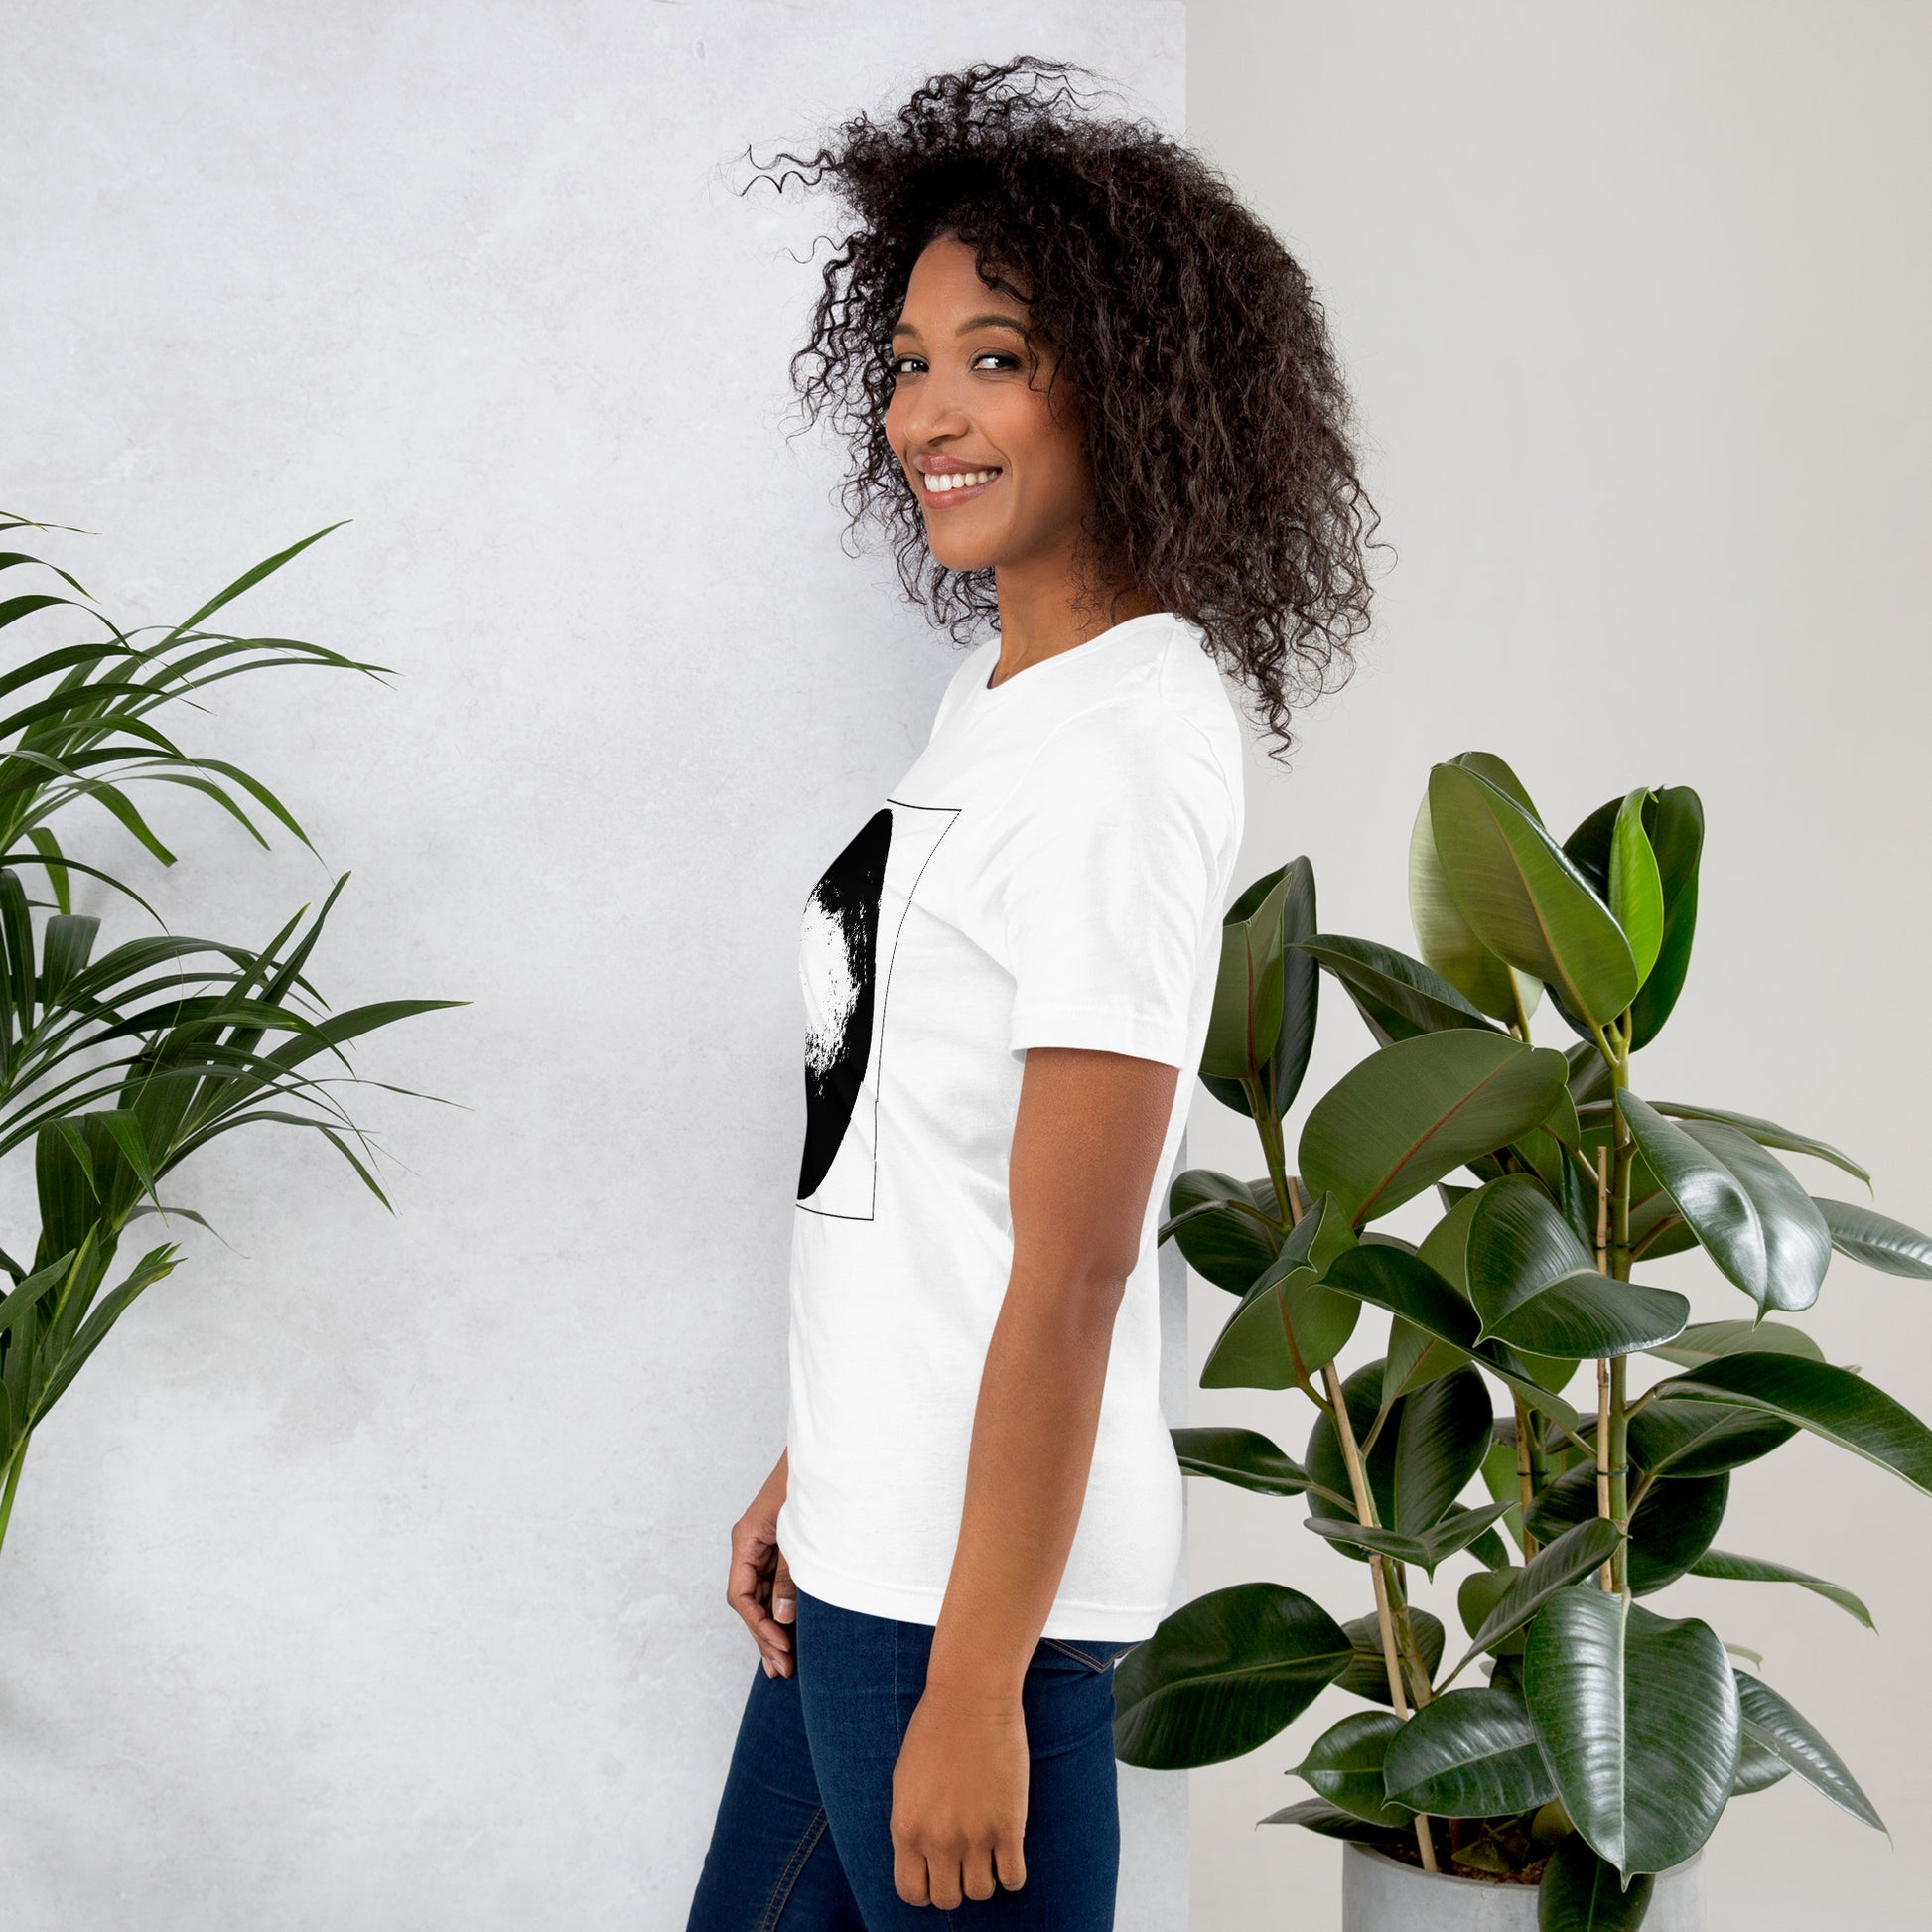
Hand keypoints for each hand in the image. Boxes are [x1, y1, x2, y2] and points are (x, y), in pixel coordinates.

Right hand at [727, 1449, 796, 1676]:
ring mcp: (765, 1547)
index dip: (758, 1625)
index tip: (781, 1646)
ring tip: (784, 1666)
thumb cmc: (812, 1485)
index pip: (740, 1595)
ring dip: (771, 1629)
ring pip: (761, 1596)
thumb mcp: (799, 1534)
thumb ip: (790, 1575)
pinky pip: (775, 1584)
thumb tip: (781, 1617)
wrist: (829, 1453)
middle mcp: (750, 1545)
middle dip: (764, 1636)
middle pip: (748, 1601)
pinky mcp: (782, 1547)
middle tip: (784, 1670)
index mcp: (746, 1539)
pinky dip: (782, 1609)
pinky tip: (791, 1633)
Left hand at [890, 1680, 1028, 1906]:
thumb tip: (921, 1857)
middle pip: (948, 1899)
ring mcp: (974, 1836)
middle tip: (964, 1860)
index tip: (937, 1872)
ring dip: (985, 1877)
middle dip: (956, 1884)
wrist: (971, 1697)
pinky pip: (1013, 1879)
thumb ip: (911, 1824)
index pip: (911, 1892)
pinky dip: (1012, 1874)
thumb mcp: (905, 1781)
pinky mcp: (1008, 1826)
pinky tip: (1009, 1851)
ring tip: (988, 1851)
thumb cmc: (935, 1729)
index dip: (926, 1888)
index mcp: (906, 1828)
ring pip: (981, 1892)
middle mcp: (938, 1839)